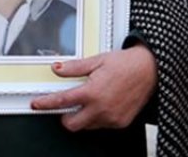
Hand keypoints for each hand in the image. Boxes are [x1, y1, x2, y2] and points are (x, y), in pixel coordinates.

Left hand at [29, 45, 157, 130]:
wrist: (151, 70)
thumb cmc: (127, 64)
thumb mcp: (97, 60)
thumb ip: (74, 68)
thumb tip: (57, 69)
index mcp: (92, 92)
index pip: (61, 102)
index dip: (45, 104)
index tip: (37, 104)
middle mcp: (101, 108)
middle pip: (71, 124)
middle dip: (65, 117)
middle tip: (67, 106)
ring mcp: (111, 118)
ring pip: (87, 126)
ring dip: (83, 117)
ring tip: (91, 101)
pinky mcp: (120, 123)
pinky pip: (102, 126)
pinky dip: (98, 118)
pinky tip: (104, 104)